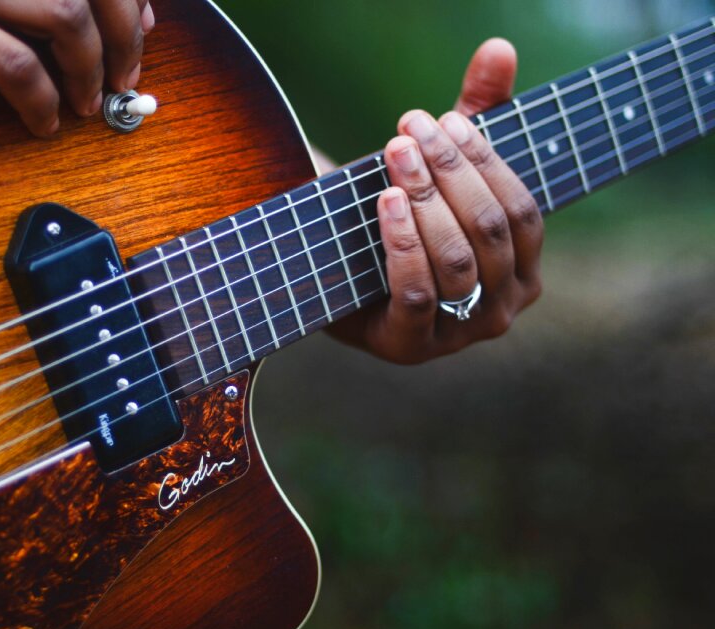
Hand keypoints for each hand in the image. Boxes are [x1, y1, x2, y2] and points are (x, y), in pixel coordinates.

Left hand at [331, 39, 542, 363]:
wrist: (338, 277)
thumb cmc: (404, 221)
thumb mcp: (443, 170)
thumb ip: (476, 113)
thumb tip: (498, 47)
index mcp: (524, 268)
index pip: (521, 210)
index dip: (486, 162)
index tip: (443, 121)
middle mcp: (503, 307)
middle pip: (489, 230)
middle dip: (449, 174)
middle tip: (408, 131)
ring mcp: (460, 333)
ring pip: (457, 261)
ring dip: (425, 201)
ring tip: (394, 156)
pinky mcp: (412, 346)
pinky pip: (418, 292)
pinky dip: (403, 242)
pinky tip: (386, 201)